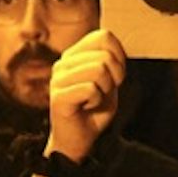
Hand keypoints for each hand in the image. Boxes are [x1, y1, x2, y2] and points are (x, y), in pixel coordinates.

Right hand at [44, 30, 126, 163]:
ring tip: (92, 100)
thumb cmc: (94, 111)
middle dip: (115, 78)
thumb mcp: (110, 81)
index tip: (115, 76)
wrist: (79, 140)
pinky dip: (96, 101)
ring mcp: (58, 78)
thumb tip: (110, 42)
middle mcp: (63, 62)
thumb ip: (111, 60)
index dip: (119, 56)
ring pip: (99, 70)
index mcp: (75, 55)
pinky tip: (85, 107)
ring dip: (104, 91)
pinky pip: (91, 89)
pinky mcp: (58, 96)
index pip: (104, 36)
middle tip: (103, 93)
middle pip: (105, 56)